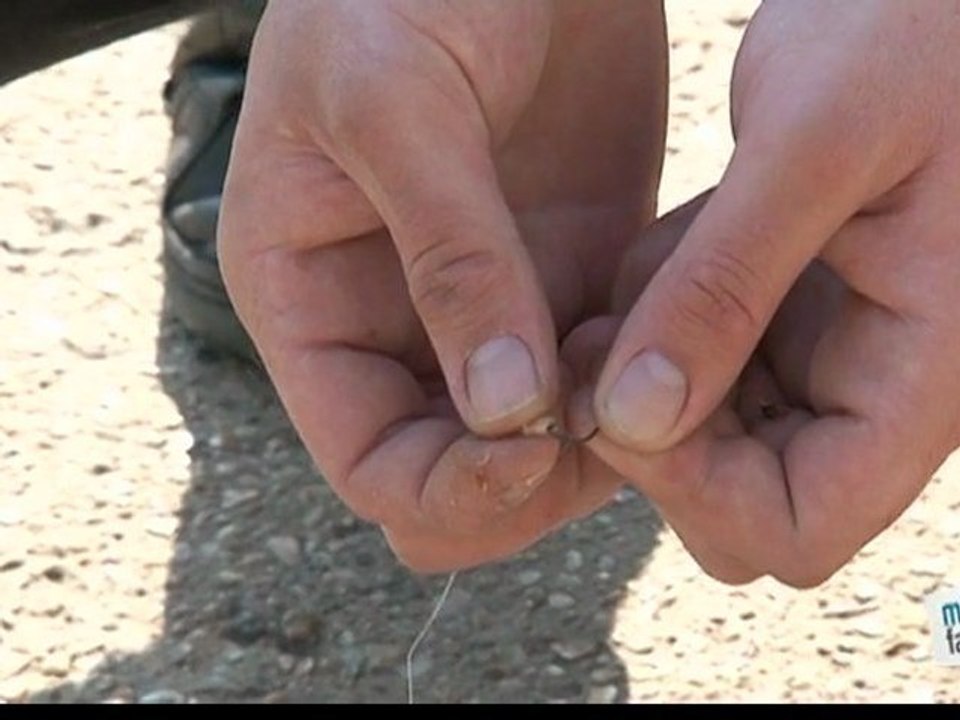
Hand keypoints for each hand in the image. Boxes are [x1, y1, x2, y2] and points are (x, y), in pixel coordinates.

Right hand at [218, 0, 666, 570]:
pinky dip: (635, 385)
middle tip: (601, 430)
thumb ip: (446, 263)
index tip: (529, 455)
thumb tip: (502, 409)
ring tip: (641, 370)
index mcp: (310, 299)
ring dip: (590, 439)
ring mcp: (483, 307)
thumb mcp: (397, 106)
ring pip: (530, 443)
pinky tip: (668, 333)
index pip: (364, 459)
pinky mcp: (563, 278)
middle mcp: (391, 322)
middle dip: (523, 481)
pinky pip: (598, 378)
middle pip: (449, 471)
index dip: (442, 488)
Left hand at [589, 1, 959, 585]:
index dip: (698, 492)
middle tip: (607, 342)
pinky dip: (661, 322)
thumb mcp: (815, 144)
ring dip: (651, 368)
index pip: (799, 527)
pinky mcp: (787, 315)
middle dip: (658, 436)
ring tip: (656, 260)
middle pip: (741, 500)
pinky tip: (670, 246)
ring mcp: (829, 356)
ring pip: (707, 434)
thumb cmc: (914, 28)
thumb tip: (637, 421)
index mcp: (923, 375)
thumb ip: (727, 287)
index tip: (627, 400)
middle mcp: (876, 388)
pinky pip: (698, 363)